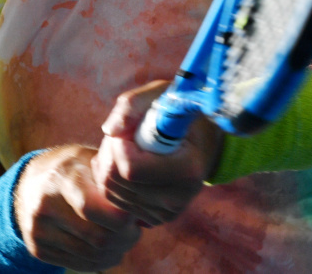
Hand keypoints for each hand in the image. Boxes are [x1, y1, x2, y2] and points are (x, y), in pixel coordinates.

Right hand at [13, 145, 140, 270]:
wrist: (31, 182)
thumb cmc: (73, 169)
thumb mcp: (90, 160)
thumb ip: (112, 181)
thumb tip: (142, 210)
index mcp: (61, 178)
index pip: (92, 208)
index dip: (121, 218)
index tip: (134, 214)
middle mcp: (44, 206)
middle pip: (96, 237)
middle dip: (124, 238)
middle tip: (134, 231)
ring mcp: (38, 230)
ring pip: (90, 256)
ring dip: (116, 252)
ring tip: (124, 240)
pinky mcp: (37, 248)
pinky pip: (79, 265)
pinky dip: (100, 261)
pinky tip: (108, 250)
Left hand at [92, 80, 224, 226]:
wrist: (204, 139)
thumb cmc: (180, 112)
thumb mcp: (161, 94)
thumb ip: (133, 104)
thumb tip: (110, 131)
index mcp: (187, 170)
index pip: (131, 169)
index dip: (118, 145)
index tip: (127, 128)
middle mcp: (178, 198)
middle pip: (117, 181)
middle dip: (110, 151)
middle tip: (123, 133)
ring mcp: (167, 212)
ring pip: (110, 192)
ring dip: (108, 163)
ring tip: (126, 145)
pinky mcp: (155, 217)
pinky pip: (115, 201)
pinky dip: (110, 178)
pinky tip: (125, 161)